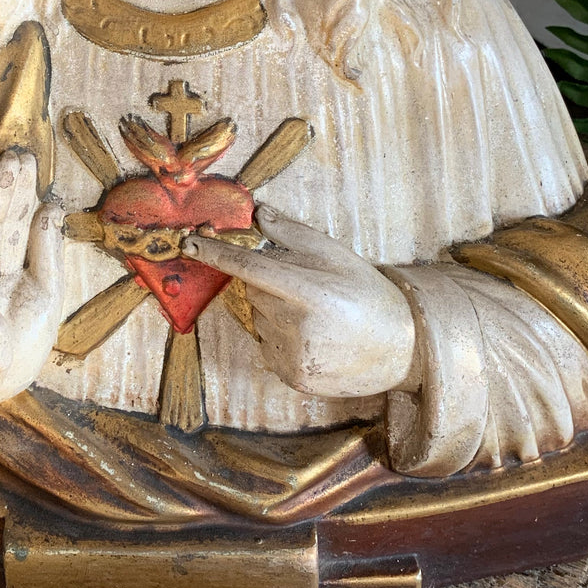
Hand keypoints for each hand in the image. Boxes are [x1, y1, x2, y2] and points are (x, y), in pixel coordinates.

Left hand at [184, 205, 415, 397]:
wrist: (399, 345)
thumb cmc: (365, 292)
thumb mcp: (335, 254)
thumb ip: (292, 234)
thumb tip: (257, 212)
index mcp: (307, 289)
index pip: (248, 266)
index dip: (215, 252)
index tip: (189, 242)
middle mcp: (295, 325)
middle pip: (254, 293)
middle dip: (269, 285)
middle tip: (307, 289)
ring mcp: (291, 355)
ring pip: (260, 320)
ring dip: (276, 313)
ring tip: (317, 317)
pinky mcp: (290, 375)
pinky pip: (268, 346)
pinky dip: (282, 338)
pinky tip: (314, 338)